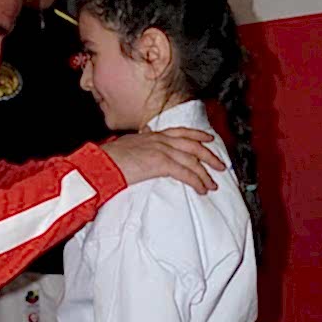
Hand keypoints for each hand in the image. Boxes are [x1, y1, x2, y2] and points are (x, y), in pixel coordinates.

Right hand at [105, 128, 224, 194]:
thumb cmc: (107, 160)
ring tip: (213, 183)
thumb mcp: (126, 149)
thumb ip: (138, 151)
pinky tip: (202, 189)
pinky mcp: (161, 163)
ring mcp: (161, 150)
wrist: (101, 163)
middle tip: (220, 164)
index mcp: (151, 136)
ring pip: (192, 160)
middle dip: (209, 155)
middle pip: (192, 144)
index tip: (208, 138)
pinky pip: (185, 173)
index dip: (197, 134)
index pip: (180, 132)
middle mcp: (159, 140)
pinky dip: (196, 182)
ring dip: (205, 173)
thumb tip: (140, 158)